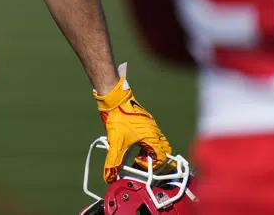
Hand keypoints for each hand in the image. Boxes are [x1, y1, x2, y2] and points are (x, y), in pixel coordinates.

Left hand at [94, 63, 171, 182]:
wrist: (114, 97)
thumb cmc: (118, 117)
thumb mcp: (115, 141)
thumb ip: (114, 161)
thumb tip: (109, 176)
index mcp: (152, 137)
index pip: (162, 158)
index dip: (151, 165)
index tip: (137, 162)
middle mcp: (155, 131)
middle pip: (165, 151)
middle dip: (155, 160)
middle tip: (142, 163)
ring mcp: (151, 125)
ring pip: (158, 143)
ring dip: (150, 151)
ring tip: (136, 154)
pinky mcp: (145, 121)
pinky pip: (152, 135)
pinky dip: (146, 143)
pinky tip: (133, 143)